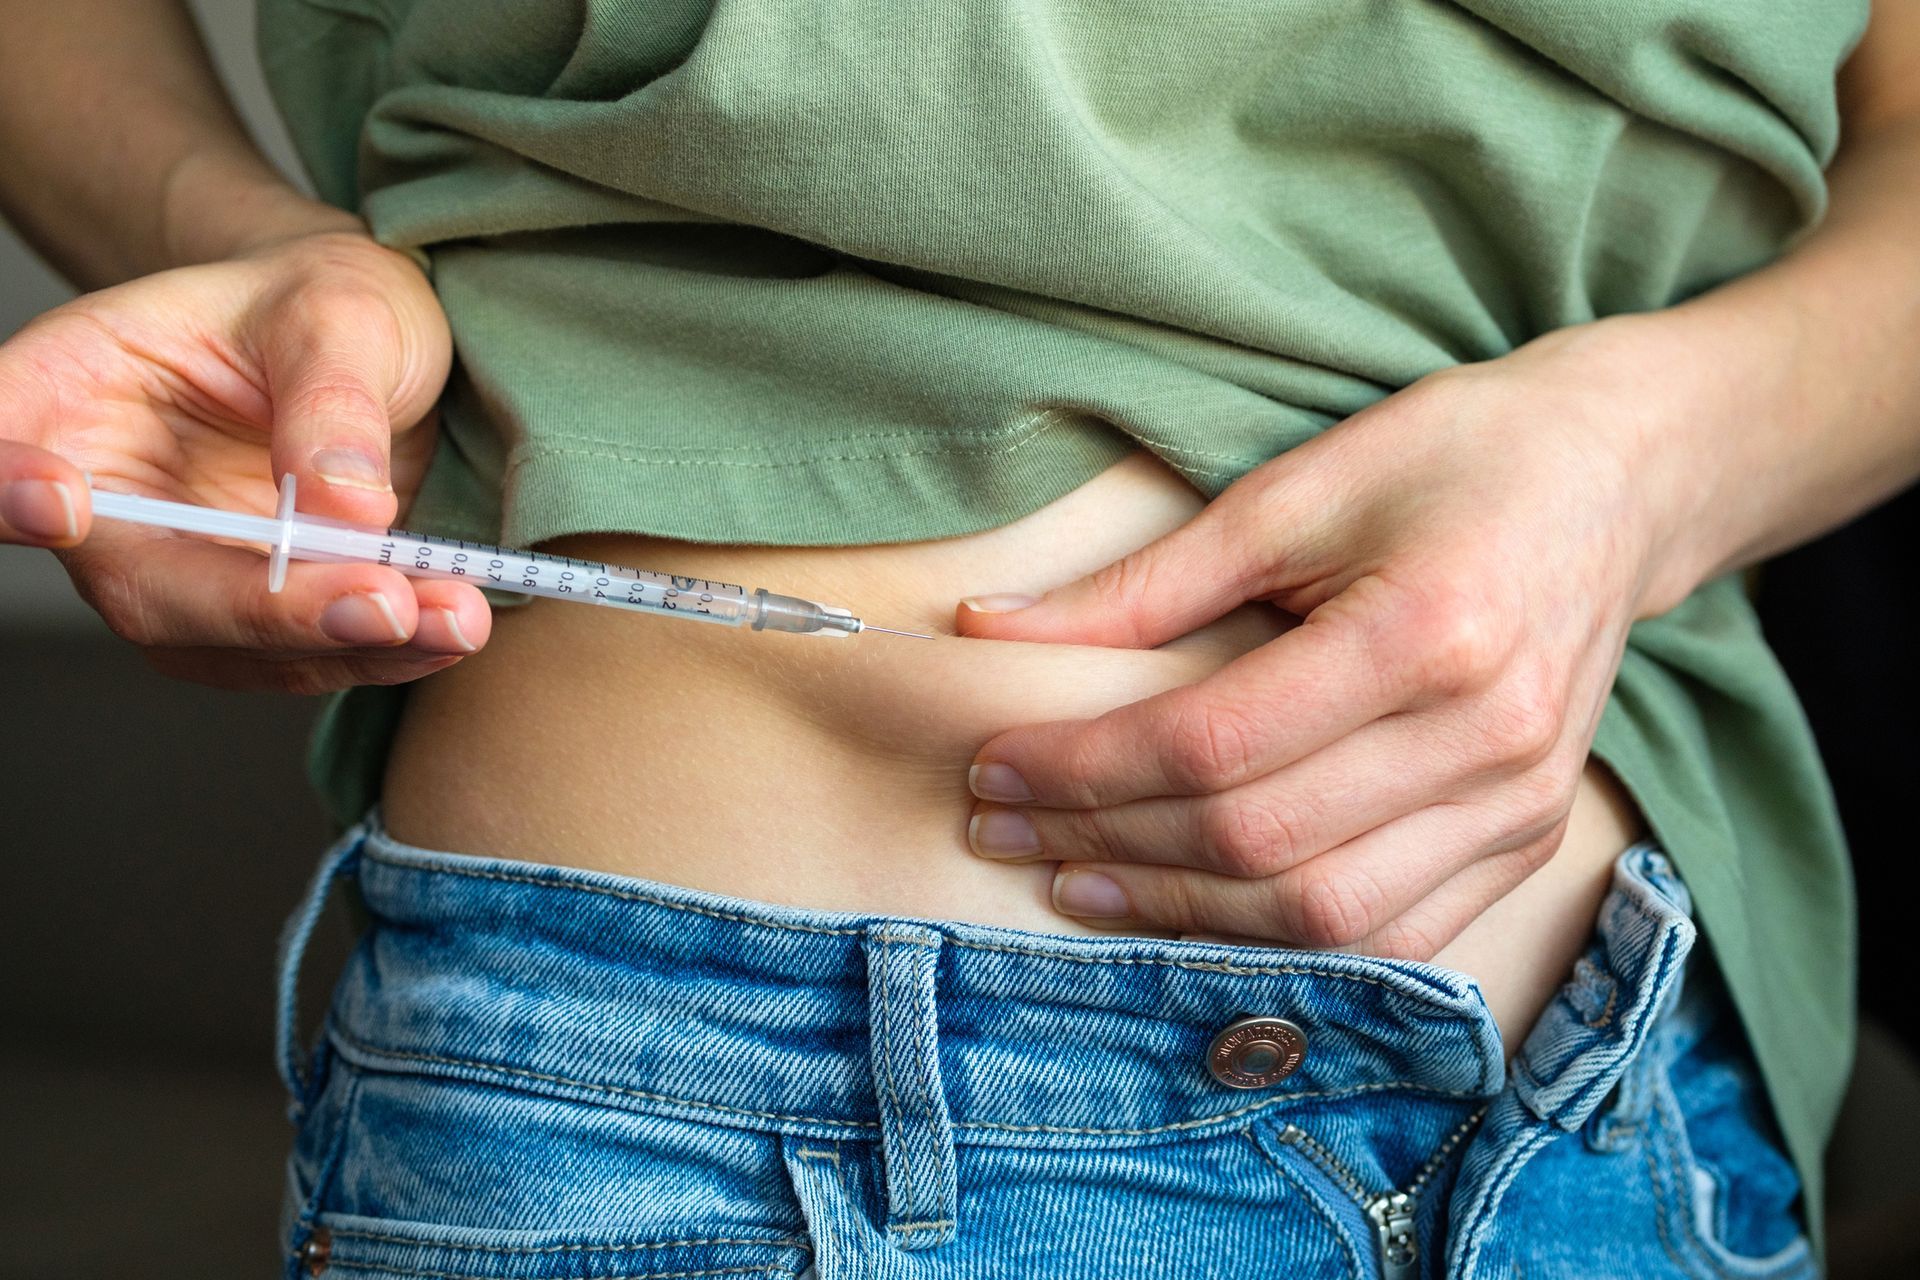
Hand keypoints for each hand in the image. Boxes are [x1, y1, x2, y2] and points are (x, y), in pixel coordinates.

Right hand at [0, 227, 491, 692]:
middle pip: (144, 585)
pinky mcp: (246, 618)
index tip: (61, 502)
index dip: (6, 487)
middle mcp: (105, 501)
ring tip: (455, 618)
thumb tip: (342, 508)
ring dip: (345, 645)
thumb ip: (331, 397)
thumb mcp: (340, 309)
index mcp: (73, 389)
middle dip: (264, 609)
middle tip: (382, 603)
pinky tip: (450, 629)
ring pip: (228, 644)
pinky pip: (299, 657)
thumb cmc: (323, 304)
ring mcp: (173, 569)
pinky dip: (381, 653)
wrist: (367, 348)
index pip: (3, 441)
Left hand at [954, 315, 1708, 957]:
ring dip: (1177, 910)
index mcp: (1428, 633)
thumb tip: (991, 629)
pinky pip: (1390, 936)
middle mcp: (1486, 739)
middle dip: (1105, 842)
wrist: (1616, 482)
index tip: (992, 764)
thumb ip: (1146, 581)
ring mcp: (1519, 804)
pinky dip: (1276, 938)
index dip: (1086, 767)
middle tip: (1001, 826)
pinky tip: (1189, 910)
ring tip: (1071, 880)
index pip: (1215, 744)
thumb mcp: (1296, 487)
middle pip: (1257, 839)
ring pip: (1320, 914)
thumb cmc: (1453, 458)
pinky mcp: (1530, 837)